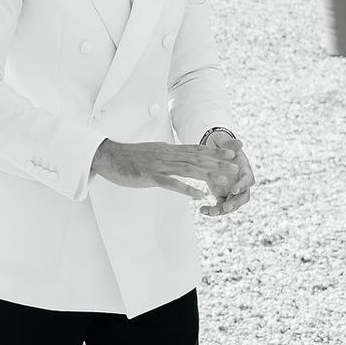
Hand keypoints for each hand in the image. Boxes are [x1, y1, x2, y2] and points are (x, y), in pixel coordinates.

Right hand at [92, 136, 243, 207]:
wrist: (108, 156)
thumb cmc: (129, 157)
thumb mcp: (152, 152)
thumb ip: (166, 155)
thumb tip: (178, 156)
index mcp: (168, 149)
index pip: (196, 149)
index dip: (215, 151)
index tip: (232, 153)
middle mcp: (167, 154)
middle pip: (197, 157)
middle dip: (218, 162)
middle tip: (237, 166)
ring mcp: (159, 165)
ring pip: (189, 169)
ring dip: (208, 174)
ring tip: (224, 181)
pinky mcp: (150, 176)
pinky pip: (172, 183)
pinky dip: (187, 189)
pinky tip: (199, 196)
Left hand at [196, 128, 254, 216]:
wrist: (213, 149)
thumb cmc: (220, 144)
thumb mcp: (223, 141)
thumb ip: (229, 143)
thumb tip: (239, 143)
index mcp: (244, 170)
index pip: (248, 180)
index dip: (242, 185)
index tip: (234, 190)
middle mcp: (241, 182)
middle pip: (243, 197)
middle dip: (235, 203)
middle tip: (225, 208)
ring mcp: (232, 190)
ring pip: (231, 205)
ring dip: (222, 210)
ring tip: (210, 212)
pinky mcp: (222, 194)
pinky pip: (220, 206)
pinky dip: (212, 210)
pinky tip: (202, 210)